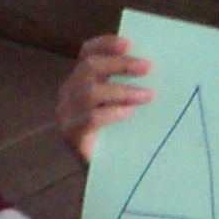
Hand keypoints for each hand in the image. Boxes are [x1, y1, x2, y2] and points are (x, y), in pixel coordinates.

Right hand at [58, 34, 153, 163]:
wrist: (106, 176)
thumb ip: (127, 87)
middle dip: (120, 64)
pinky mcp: (70, 135)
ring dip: (123, 91)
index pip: (87, 53)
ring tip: (147, 96)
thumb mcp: (122, 106)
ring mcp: (65, 115)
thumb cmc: (118, 139)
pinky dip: (113, 112)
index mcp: (79, 82)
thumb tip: (153, 68)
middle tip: (147, 67)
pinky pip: (91, 118)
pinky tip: (129, 113)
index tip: (130, 42)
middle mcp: (68, 94)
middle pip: (90, 67)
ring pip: (90, 91)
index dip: (106, 44)